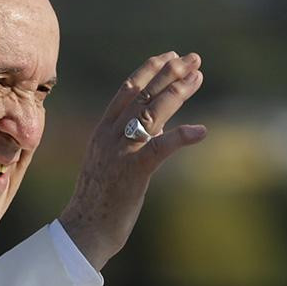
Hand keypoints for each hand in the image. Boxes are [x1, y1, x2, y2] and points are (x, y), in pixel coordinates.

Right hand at [59, 51, 205, 269]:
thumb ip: (129, 142)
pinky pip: (161, 148)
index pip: (127, 90)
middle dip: (170, 72)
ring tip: (198, 76)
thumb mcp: (111, 163)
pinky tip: (202, 131)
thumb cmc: (100, 201)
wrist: (84, 229)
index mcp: (103, 131)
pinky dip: (183, 137)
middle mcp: (110, 135)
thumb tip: (156, 129)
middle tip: (193, 58)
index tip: (170, 56)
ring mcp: (121, 151)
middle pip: (143, 94)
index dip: (150, 70)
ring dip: (178, 91)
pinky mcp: (134, 171)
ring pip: (153, 112)